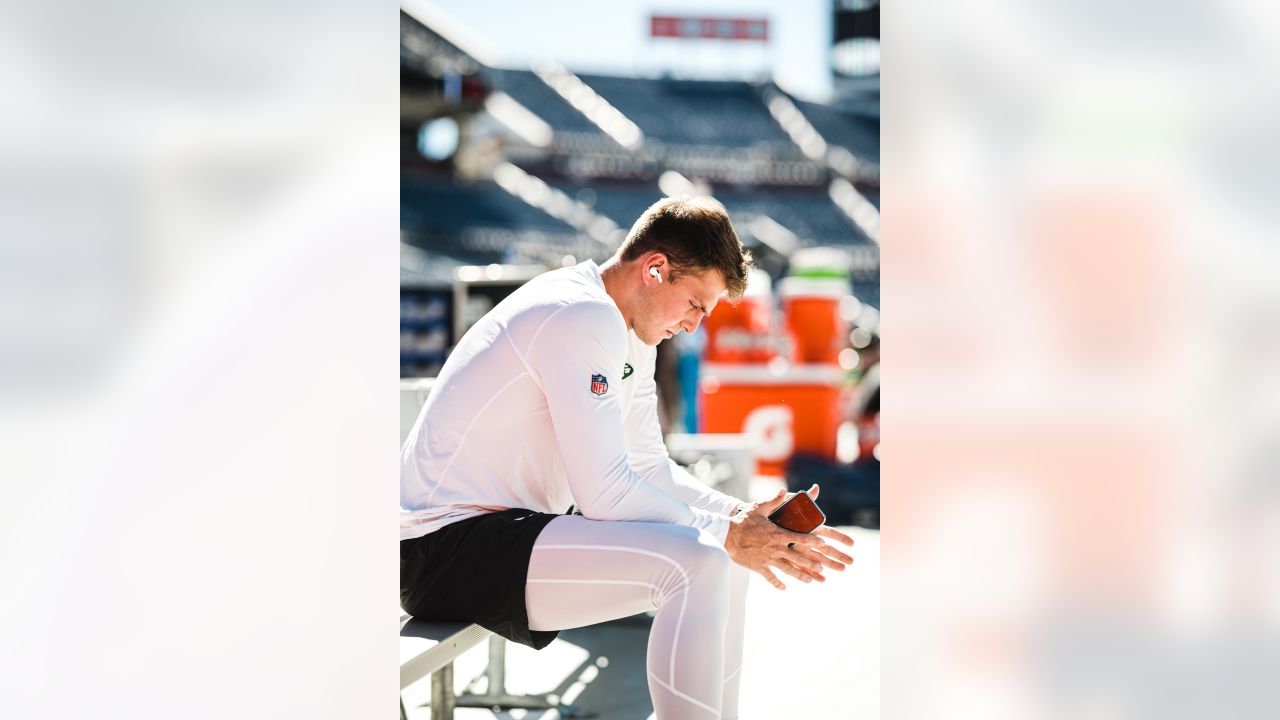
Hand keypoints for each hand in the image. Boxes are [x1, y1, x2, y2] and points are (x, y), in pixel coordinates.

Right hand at [724, 487, 854, 588]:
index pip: (799, 537)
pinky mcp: (758, 567)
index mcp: (777, 533)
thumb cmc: (742, 520)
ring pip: (787, 569)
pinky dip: (777, 583)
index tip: (823, 543)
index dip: (812, 540)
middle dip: (810, 563)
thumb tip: (784, 490)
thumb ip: (774, 501)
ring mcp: (767, 559)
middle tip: (821, 568)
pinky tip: (784, 587)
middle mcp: (775, 548)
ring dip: (799, 575)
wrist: (726, 534)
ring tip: (809, 580)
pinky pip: (770, 577)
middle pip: (797, 557)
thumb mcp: (758, 507)